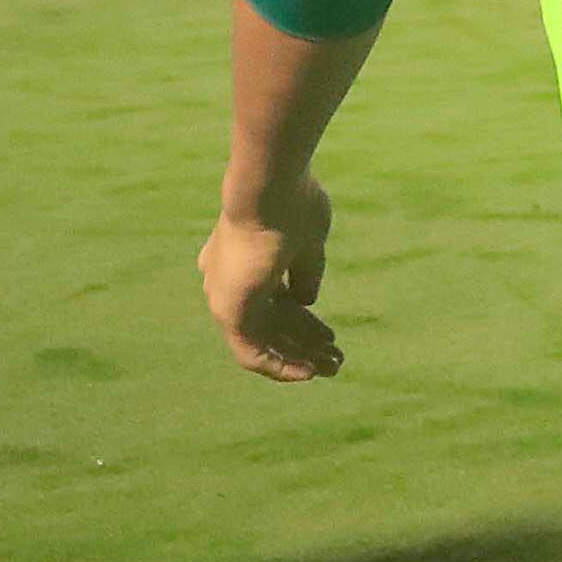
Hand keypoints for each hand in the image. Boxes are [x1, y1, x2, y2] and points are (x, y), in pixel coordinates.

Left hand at [202, 175, 342, 381]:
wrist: (270, 189)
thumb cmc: (292, 207)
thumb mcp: (308, 244)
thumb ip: (306, 274)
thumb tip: (306, 302)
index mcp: (243, 260)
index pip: (275, 300)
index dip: (303, 320)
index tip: (328, 332)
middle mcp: (228, 281)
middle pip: (271, 322)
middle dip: (305, 342)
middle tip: (335, 355)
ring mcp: (226, 296)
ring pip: (263, 338)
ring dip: (296, 356)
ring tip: (332, 367)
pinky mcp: (229, 310)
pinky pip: (251, 351)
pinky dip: (278, 365)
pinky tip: (306, 372)